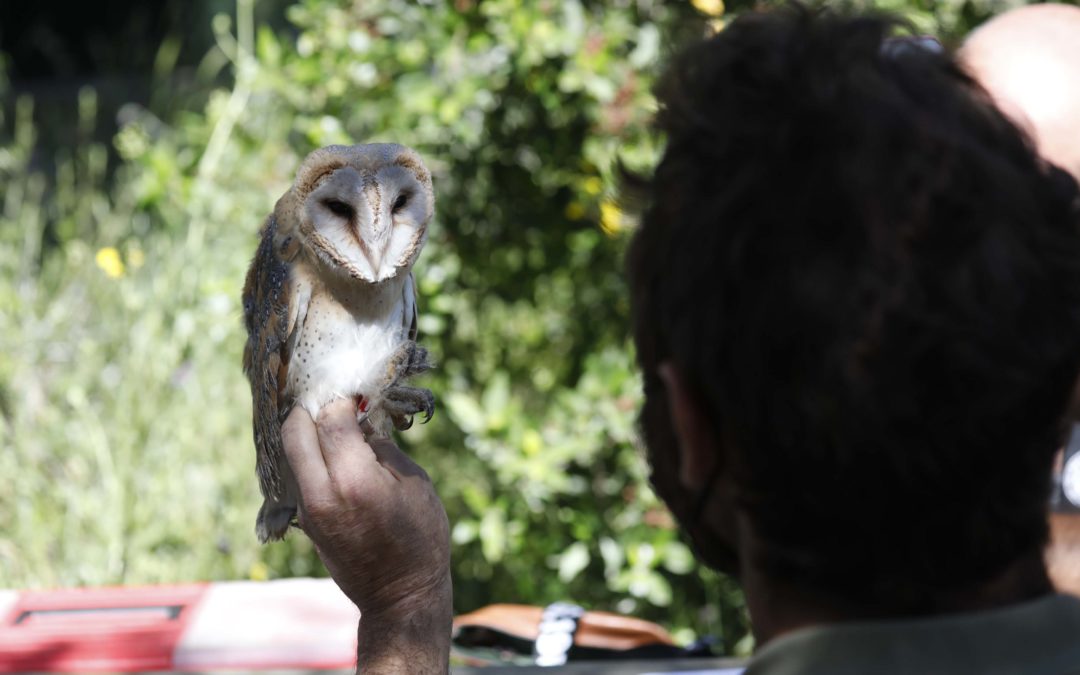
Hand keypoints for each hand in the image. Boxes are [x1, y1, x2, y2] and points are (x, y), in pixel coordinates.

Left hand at [282, 398, 451, 673]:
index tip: (355, 394)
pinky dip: (311, 456)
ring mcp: (309, 509)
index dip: (342, 399)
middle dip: (312, 409)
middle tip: (334, 402)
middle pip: (295, 430)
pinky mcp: (306, 521)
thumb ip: (382, 446)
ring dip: (309, 433)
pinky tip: (334, 454)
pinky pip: (298, 474)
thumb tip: (360, 422)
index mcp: (354, 480)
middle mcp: (322, 493)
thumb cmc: (421, 537)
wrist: (400, 595)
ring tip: (335, 426)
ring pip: (292, 452)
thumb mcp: (415, 483)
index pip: (330, 418)